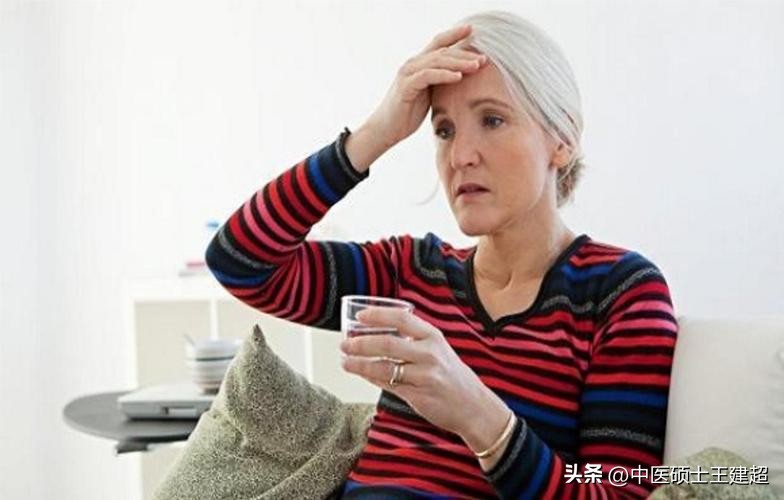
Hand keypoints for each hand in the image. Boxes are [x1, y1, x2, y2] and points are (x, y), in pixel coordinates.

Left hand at [339, 306, 507, 443]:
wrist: (473, 406)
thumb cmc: (451, 375)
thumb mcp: (438, 349)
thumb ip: (413, 339)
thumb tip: (378, 330)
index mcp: (433, 336)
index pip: (402, 318)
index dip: (378, 315)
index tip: (359, 316)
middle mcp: (429, 354)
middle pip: (387, 343)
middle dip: (360, 343)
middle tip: (344, 343)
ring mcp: (424, 376)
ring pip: (383, 366)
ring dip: (359, 364)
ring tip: (345, 361)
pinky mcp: (418, 396)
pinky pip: (388, 384)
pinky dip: (371, 377)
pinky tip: (360, 373)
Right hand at [365, 24, 486, 148]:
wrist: (386, 129)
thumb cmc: (407, 114)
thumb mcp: (428, 95)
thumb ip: (440, 83)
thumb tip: (461, 78)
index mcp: (418, 64)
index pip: (439, 44)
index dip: (455, 35)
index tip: (473, 31)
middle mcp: (412, 64)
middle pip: (442, 51)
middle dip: (464, 53)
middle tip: (483, 57)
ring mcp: (408, 74)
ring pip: (437, 61)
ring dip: (459, 62)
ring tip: (476, 65)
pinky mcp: (406, 86)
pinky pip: (428, 76)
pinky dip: (444, 75)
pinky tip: (458, 76)